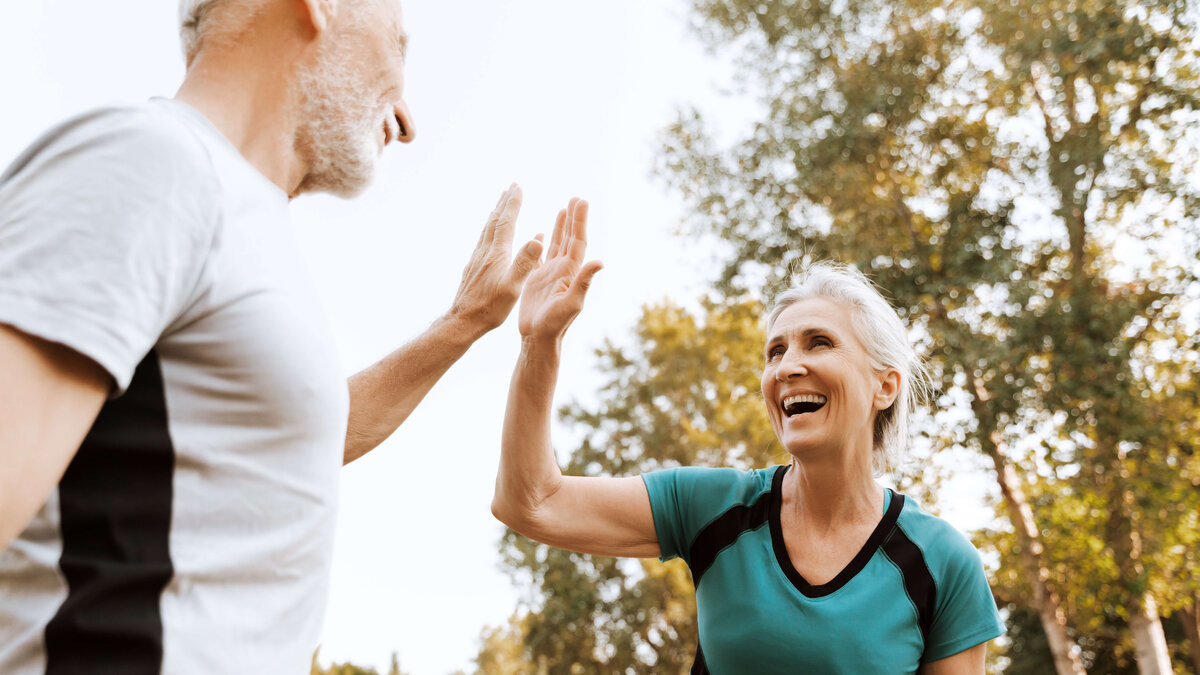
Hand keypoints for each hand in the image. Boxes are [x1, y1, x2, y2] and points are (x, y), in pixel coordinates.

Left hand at [448, 184, 542, 337]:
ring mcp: (477, 259)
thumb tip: (537, 238)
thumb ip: (525, 262)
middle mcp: (485, 252)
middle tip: (511, 187)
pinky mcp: (473, 267)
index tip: (517, 187)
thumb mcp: (513, 287)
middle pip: (494, 220)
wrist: (463, 321)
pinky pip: (482, 241)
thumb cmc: (490, 307)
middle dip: (504, 203)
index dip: (512, 203)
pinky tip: (489, 235)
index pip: (506, 222)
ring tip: (500, 205)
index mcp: (497, 254)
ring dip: (495, 214)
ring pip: (486, 229)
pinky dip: (489, 229)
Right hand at [518, 197, 602, 342]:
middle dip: (573, 218)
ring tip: (563, 209)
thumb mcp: (571, 303)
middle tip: (575, 198)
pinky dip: (541, 244)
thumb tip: (600, 262)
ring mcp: (550, 274)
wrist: (538, 339)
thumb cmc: (555, 324)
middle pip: (570, 238)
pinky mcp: (537, 280)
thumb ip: (584, 282)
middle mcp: (563, 270)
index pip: (577, 241)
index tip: (581, 201)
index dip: (580, 221)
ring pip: (557, 244)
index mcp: (571, 272)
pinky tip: (540, 234)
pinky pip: (540, 257)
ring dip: (561, 227)